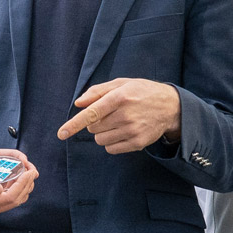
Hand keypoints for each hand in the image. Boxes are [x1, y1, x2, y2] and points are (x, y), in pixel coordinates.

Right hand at [0, 153, 37, 220]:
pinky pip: (2, 200)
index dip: (23, 184)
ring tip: (26, 174)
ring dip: (21, 188)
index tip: (30, 171)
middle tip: (32, 171)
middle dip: (27, 185)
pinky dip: (12, 190)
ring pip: (11, 201)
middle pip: (15, 201)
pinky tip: (12, 180)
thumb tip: (0, 187)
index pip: (10, 197)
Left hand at [57, 78, 181, 153]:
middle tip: (109, 115)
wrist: (170, 106)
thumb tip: (78, 103)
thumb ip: (98, 91)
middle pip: (93, 128)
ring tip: (117, 123)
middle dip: (95, 123)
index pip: (92, 113)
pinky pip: (111, 149)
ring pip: (101, 140)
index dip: (74, 124)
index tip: (62, 133)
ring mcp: (132, 131)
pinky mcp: (137, 143)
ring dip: (103, 134)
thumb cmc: (142, 92)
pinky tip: (122, 132)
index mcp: (120, 97)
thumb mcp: (122, 83)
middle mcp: (125, 115)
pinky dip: (111, 143)